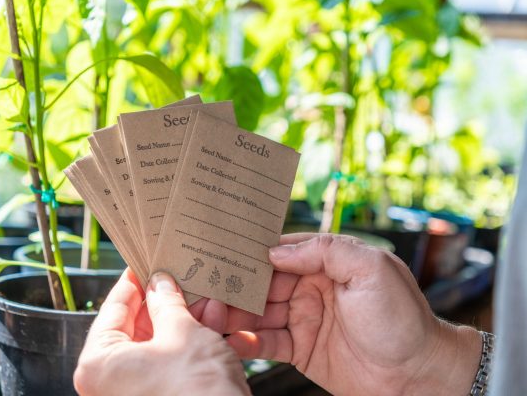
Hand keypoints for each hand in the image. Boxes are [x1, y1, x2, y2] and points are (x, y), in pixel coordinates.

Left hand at [74, 269, 249, 395]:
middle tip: (177, 275)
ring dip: (182, 316)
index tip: (143, 262)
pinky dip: (187, 339)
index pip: (113, 309)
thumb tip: (161, 284)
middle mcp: (111, 382)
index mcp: (99, 364)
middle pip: (136, 325)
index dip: (134, 281)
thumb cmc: (195, 391)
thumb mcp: (181, 331)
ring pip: (157, 342)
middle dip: (164, 299)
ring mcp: (135, 391)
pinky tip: (210, 318)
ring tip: (201, 294)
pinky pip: (169, 360)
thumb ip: (167, 303)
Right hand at [223, 233, 481, 395]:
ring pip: (258, 312)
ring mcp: (303, 320)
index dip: (251, 253)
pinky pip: (266, 343)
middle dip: (234, 285)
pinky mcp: (300, 350)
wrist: (418, 374)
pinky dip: (246, 341)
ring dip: (233, 313)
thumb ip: (326, 250)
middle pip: (262, 283)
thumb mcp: (372, 268)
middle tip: (206, 288)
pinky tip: (231, 340)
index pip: (280, 252)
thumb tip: (276, 251)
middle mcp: (310, 289)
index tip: (221, 252)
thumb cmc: (402, 318)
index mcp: (327, 263)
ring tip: (210, 315)